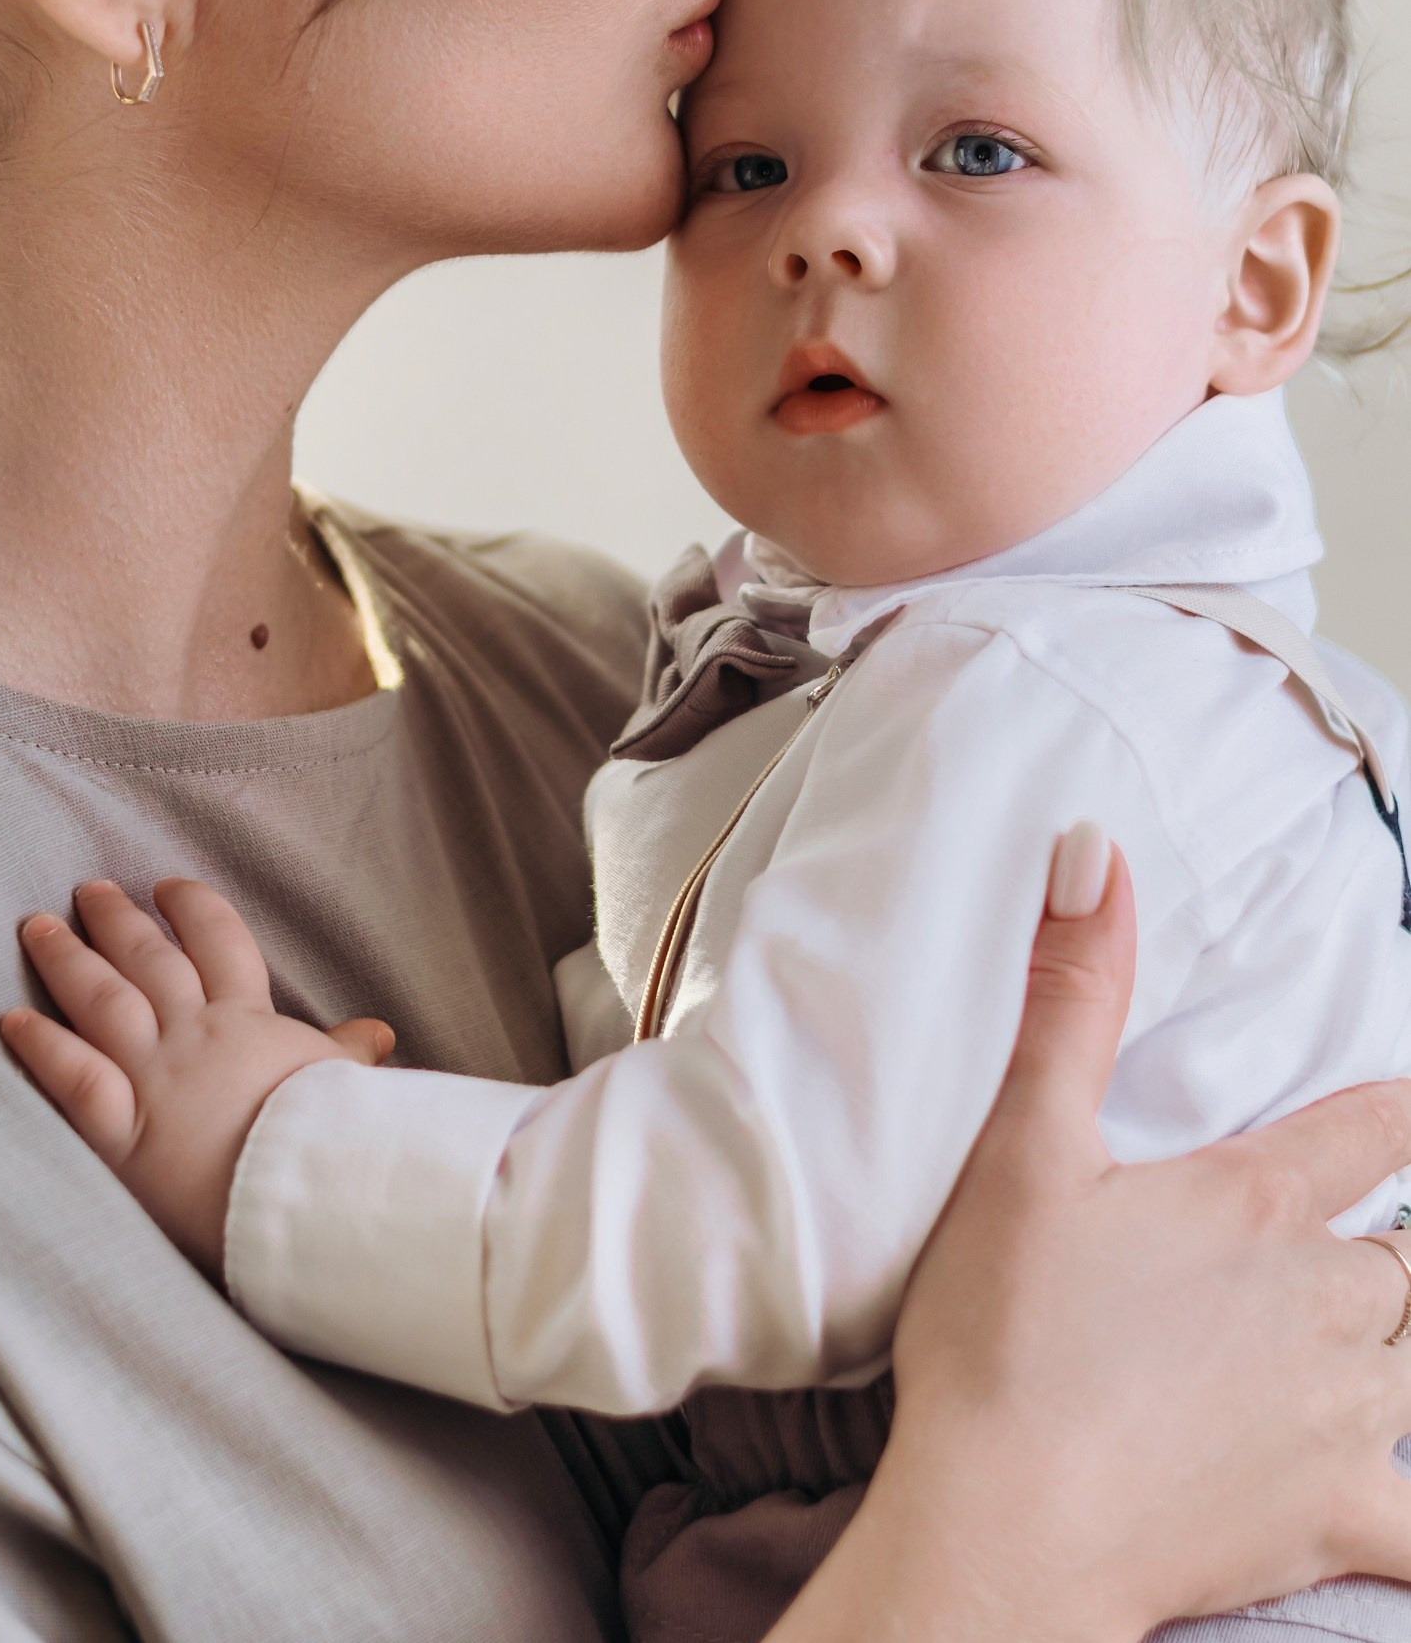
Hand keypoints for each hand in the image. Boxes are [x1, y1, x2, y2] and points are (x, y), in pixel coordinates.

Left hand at [0, 879, 393, 1277]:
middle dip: (116, 920)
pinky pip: (73, 1077)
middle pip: (149, 960)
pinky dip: (42, 1046)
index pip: (219, 943)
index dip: (193, 909)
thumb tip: (380, 1033)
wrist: (302, 1194)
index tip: (168, 887)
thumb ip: (349, 1053)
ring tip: (37, 926)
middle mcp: (194, 1036)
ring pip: (102, 1000)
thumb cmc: (330, 1140)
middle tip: (88, 890)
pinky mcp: (122, 1130)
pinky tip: (12, 1020)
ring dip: (67, 959)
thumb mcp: (344, 1085)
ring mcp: (154, 1077)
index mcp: (248, 1020)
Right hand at [771, 836, 1410, 1642]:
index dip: (1396, 1110)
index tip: (1405, 1107)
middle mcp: (1325, 1300)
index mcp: (1255, 1203)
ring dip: (1392, 1352)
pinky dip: (1410, 1514)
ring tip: (1362, 1348)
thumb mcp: (1024, 1144)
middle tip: (1357, 1254)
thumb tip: (1095, 851)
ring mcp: (1341, 1416)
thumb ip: (1073, 996)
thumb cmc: (1004, 1334)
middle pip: (1401, 1262)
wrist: (1007, 1523)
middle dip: (1385, 1253)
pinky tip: (1394, 1508)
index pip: (1369, 1129)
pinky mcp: (1335, 1519)